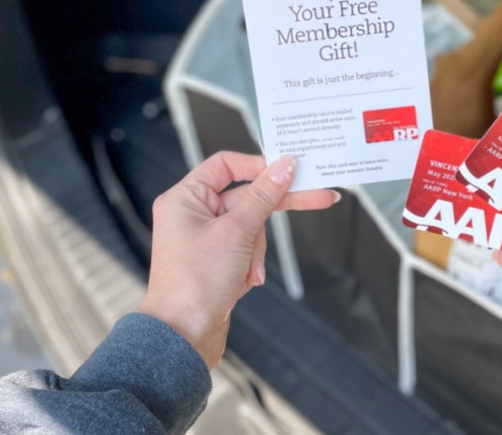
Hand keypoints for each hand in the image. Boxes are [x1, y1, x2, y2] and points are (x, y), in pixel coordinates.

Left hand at [138, 153, 338, 368]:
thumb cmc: (194, 284)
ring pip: (251, 226)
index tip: (289, 170)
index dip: (259, 165)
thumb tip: (284, 166)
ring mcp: (205, 238)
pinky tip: (245, 281)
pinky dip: (253, 263)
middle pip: (246, 196)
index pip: (226, 165)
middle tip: (318, 196)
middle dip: (274, 208)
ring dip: (257, 249)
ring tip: (248, 272)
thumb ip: (264, 195)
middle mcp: (193, 214)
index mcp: (185, 198)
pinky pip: (247, 248)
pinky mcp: (217, 259)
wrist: (183, 337)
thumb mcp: (237, 231)